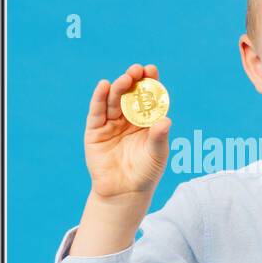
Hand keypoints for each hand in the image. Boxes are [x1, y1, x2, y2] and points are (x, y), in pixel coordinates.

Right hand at [84, 63, 172, 199]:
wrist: (124, 193)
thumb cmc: (145, 173)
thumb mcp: (156, 155)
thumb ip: (159, 138)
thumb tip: (166, 120)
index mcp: (146, 120)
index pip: (148, 97)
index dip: (150, 82)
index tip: (152, 69)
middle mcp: (128, 118)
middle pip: (130, 94)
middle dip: (134, 80)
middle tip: (138, 70)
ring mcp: (111, 123)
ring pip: (114, 100)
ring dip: (119, 87)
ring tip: (125, 79)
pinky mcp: (95, 131)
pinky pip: (97, 112)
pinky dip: (99, 98)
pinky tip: (103, 86)